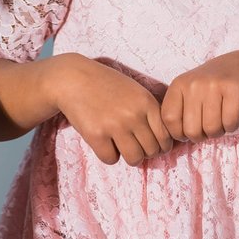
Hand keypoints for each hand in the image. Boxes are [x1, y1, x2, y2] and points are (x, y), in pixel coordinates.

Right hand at [48, 54, 170, 165]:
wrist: (73, 79)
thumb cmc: (106, 86)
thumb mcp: (135, 91)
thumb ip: (150, 112)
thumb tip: (164, 143)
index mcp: (147, 102)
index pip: (166, 137)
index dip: (160, 145)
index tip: (151, 144)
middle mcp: (133, 114)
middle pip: (152, 151)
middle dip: (143, 151)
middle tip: (132, 144)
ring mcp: (115, 125)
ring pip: (134, 159)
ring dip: (128, 156)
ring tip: (119, 144)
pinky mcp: (96, 135)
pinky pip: (111, 159)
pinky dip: (107, 154)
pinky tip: (102, 141)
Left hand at [161, 51, 238, 141]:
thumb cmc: (212, 87)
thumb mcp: (189, 92)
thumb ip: (178, 112)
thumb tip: (174, 141)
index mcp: (179, 84)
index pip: (169, 120)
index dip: (179, 133)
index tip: (189, 130)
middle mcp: (195, 83)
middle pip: (191, 130)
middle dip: (202, 135)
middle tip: (208, 124)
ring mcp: (215, 85)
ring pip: (211, 129)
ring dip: (218, 131)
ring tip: (221, 118)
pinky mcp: (236, 90)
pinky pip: (230, 123)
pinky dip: (232, 126)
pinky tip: (233, 114)